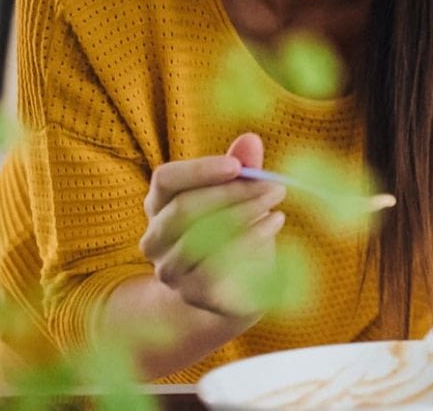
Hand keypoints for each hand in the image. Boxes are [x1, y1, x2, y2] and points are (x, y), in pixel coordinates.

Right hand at [138, 132, 287, 320]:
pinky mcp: (191, 293)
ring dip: (244, 215)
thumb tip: (250, 140)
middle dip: (232, 193)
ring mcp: (169, 269)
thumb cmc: (236, 233)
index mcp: (160, 205)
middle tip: (274, 186)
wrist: (239, 290)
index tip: (237, 165)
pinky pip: (214, 267)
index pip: (165, 180)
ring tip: (277, 204)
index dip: (199, 170)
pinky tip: (274, 223)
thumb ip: (242, 170)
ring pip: (198, 239)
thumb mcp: (241, 197)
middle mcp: (156, 238)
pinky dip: (248, 241)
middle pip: (184, 209)